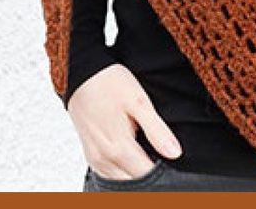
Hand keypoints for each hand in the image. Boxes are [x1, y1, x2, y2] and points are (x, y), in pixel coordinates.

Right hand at [67, 63, 181, 179]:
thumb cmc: (109, 82)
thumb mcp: (139, 101)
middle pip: (133, 183)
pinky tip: (129, 155)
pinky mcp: (90, 154)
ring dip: (134, 174)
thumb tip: (175, 153)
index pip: (146, 176)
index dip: (162, 171)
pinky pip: (108, 174)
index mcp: (119, 148)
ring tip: (146, 152)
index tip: (170, 159)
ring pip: (120, 181)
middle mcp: (104, 159)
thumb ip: (157, 130)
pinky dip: (121, 171)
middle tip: (159, 154)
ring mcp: (95, 158)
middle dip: (149, 174)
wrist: (80, 73)